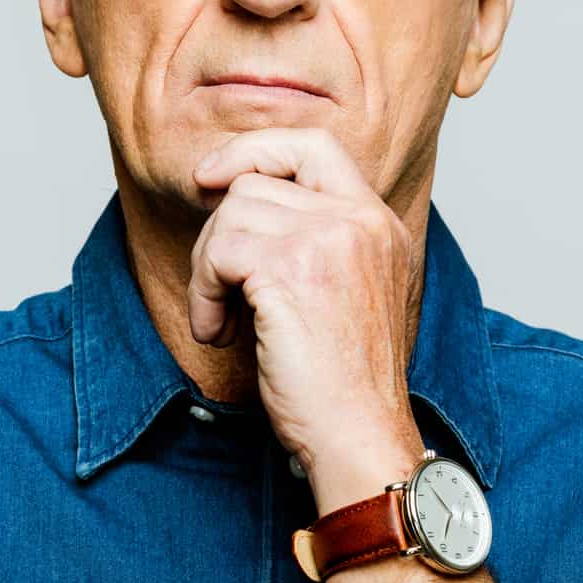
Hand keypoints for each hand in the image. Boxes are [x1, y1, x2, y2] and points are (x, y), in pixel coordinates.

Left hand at [188, 127, 426, 506]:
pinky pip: (219, 253)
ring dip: (208, 270)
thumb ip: (313, 240)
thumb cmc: (343, 383)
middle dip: (219, 235)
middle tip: (220, 290)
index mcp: (379, 224)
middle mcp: (361, 221)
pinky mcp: (292, 268)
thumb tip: (234, 199)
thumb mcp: (345, 291)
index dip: (255, 150)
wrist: (359, 437)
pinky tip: (219, 332)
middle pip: (255, 183)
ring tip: (222, 319)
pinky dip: (203, 295)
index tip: (212, 178)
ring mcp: (330, 239)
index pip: (314, 145)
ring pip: (231, 213)